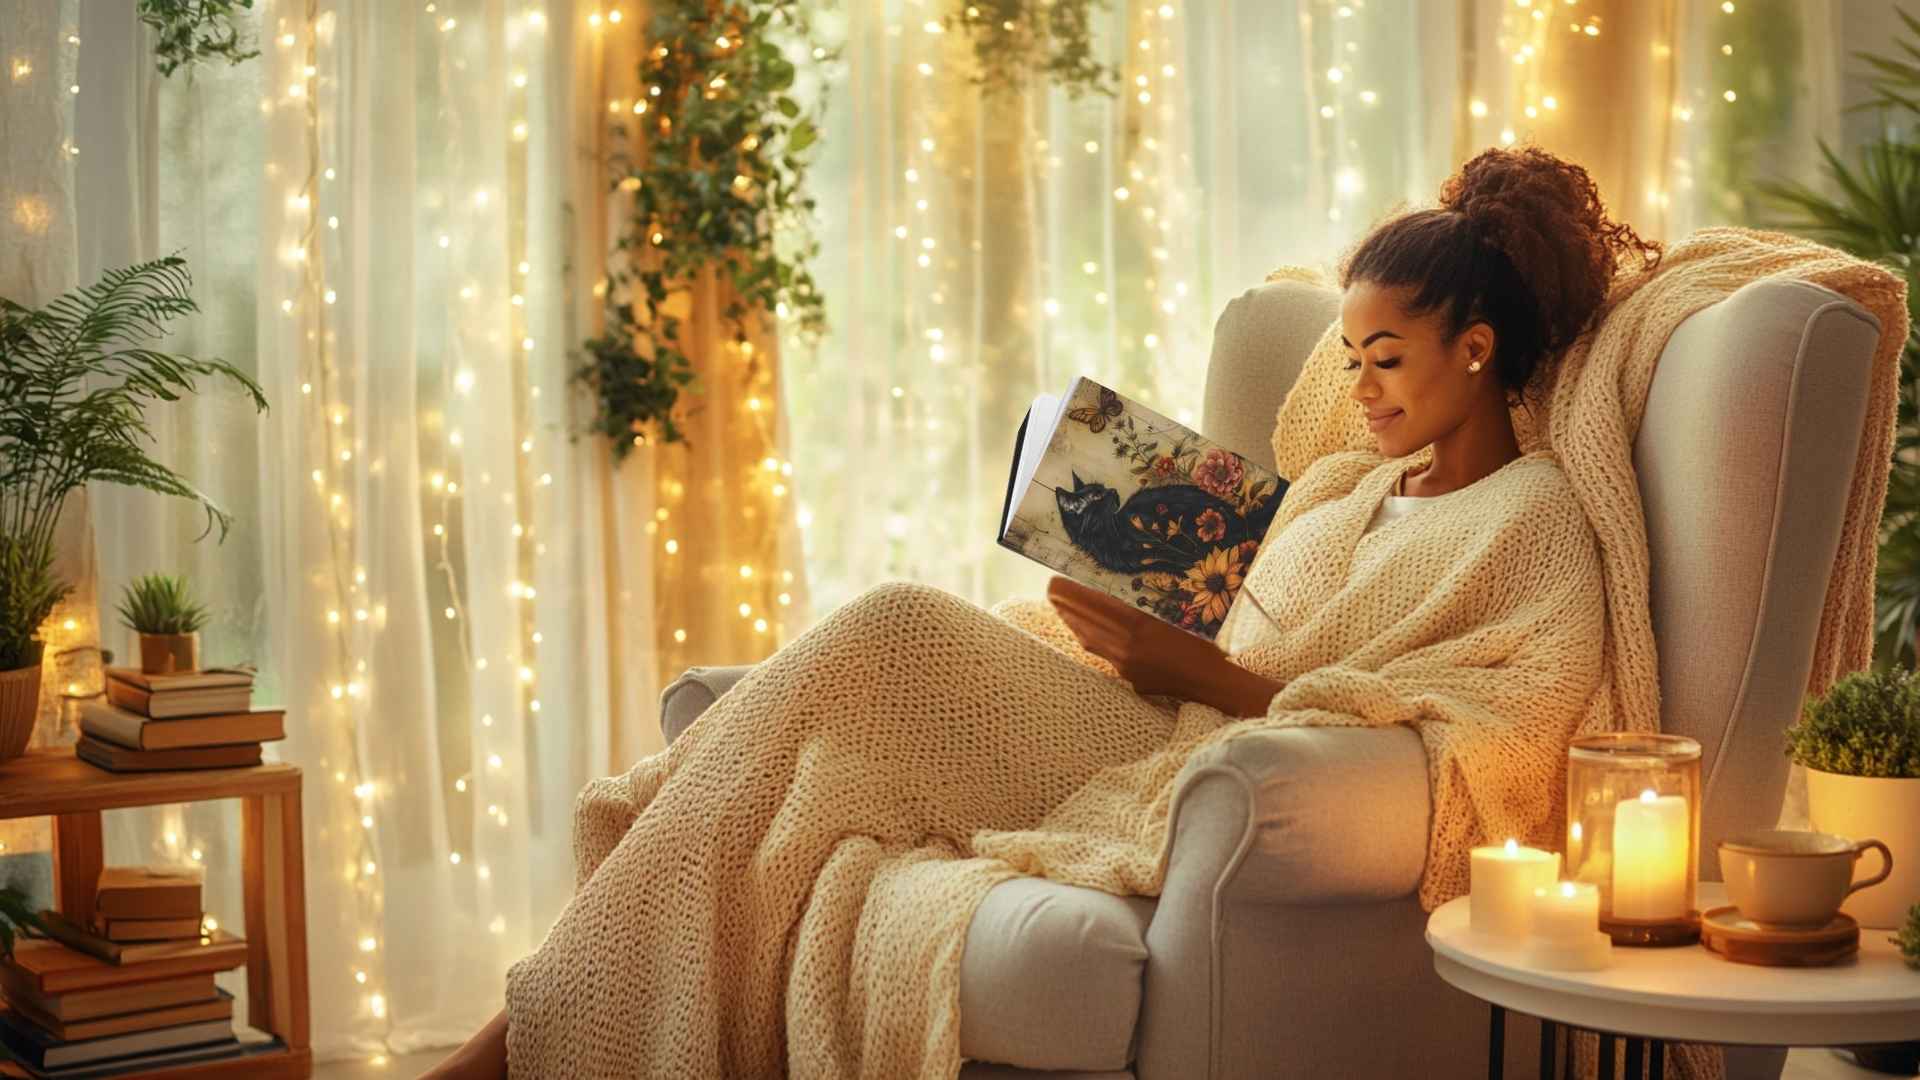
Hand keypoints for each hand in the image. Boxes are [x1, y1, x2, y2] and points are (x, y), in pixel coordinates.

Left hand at [1045, 576, 1280, 714]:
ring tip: (1061, 609)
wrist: (1214, 683)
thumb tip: (1120, 594)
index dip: (1074, 595)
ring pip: (1091, 642)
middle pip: (1088, 625)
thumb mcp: (1177, 616)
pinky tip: (1087, 633)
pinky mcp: (1132, 678)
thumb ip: (1148, 608)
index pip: (1097, 607)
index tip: (1057, 582)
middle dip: (1067, 608)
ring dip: (1075, 624)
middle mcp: (1128, 649)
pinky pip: (1103, 655)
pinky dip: (1091, 639)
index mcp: (1140, 628)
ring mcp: (1128, 666)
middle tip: (1052, 591)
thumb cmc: (1204, 644)